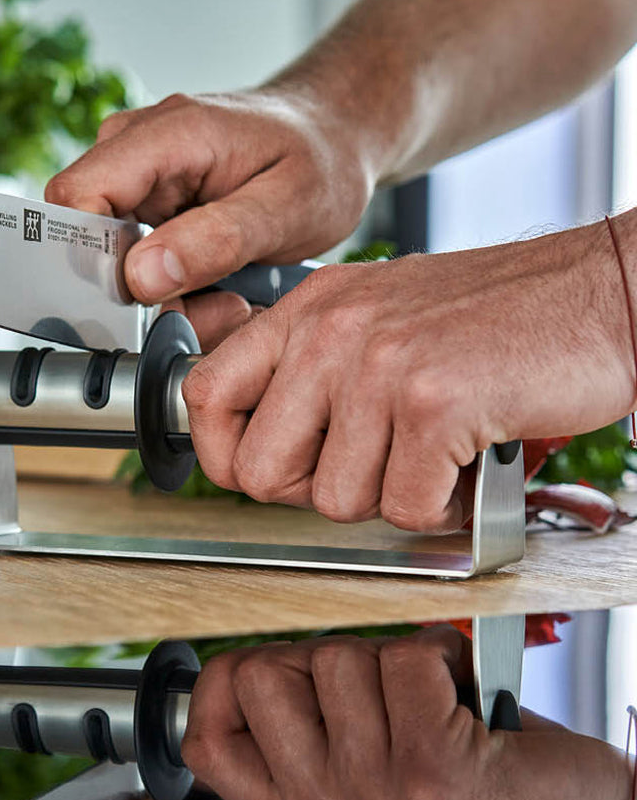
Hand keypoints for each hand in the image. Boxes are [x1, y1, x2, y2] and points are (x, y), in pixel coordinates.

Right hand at [45, 90, 375, 346]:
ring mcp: (135, 177)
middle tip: (217, 306)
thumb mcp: (287, 206)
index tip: (151, 300)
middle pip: (89, 241)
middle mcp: (133, 149)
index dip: (96, 261)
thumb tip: (139, 277)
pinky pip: (134, 264)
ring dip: (165, 299)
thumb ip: (215, 240)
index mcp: (165, 134)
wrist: (332, 138)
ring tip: (228, 295)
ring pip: (112, 263)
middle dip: (143, 295)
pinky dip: (173, 291)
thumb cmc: (318, 159)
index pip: (76, 199)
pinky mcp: (144, 205)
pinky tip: (218, 286)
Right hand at [175, 627, 635, 799]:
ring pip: (335, 657)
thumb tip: (249, 664)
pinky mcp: (430, 770)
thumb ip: (303, 741)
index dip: (219, 689)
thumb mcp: (368, 791)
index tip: (264, 674)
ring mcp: (372, 798)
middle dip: (314, 656)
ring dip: (388, 658)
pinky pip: (402, 657)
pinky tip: (463, 697)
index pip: (205, 741)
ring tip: (428, 701)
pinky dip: (441, 656)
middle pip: (256, 676)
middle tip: (370, 688)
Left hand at [182, 219, 636, 529]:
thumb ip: (306, 372)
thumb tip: (251, 449)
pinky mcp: (433, 402)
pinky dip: (444, 503)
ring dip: (392, 494)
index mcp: (304, 311)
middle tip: (372, 466)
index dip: (225, 456)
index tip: (271, 469)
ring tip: (433, 449)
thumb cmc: (490, 317)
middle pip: (259, 472)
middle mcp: (328, 331)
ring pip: (336, 501)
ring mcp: (377, 365)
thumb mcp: (373, 318)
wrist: (598, 291)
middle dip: (315, 492)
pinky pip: (407, 508)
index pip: (203, 397)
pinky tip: (468, 458)